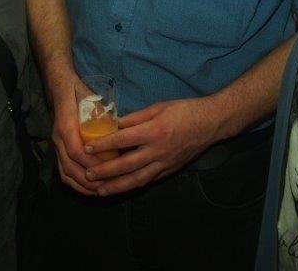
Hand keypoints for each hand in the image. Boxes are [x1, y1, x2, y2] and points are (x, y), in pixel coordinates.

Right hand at [48, 75, 105, 195]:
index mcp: (66, 125)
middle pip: (69, 167)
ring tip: (100, 191)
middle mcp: (58, 138)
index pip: (76, 151)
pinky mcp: (57, 150)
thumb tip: (123, 132)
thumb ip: (103, 116)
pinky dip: (75, 183)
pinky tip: (89, 188)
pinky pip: (63, 171)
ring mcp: (56, 145)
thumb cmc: (80, 94)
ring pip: (65, 172)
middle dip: (89, 180)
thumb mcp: (93, 101)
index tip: (108, 169)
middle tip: (108, 187)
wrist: (61, 89)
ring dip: (82, 185)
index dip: (91, 163)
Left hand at [81, 97, 218, 196]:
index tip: (86, 147)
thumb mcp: (158, 107)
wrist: (212, 123)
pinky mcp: (170, 170)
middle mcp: (158, 150)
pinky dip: (133, 186)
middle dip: (105, 172)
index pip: (123, 139)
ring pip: (137, 179)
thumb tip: (113, 123)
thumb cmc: (184, 111)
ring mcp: (165, 163)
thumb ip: (135, 118)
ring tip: (100, 190)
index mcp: (154, 131)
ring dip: (117, 186)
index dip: (103, 145)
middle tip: (88, 175)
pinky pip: (148, 181)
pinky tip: (121, 189)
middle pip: (127, 165)